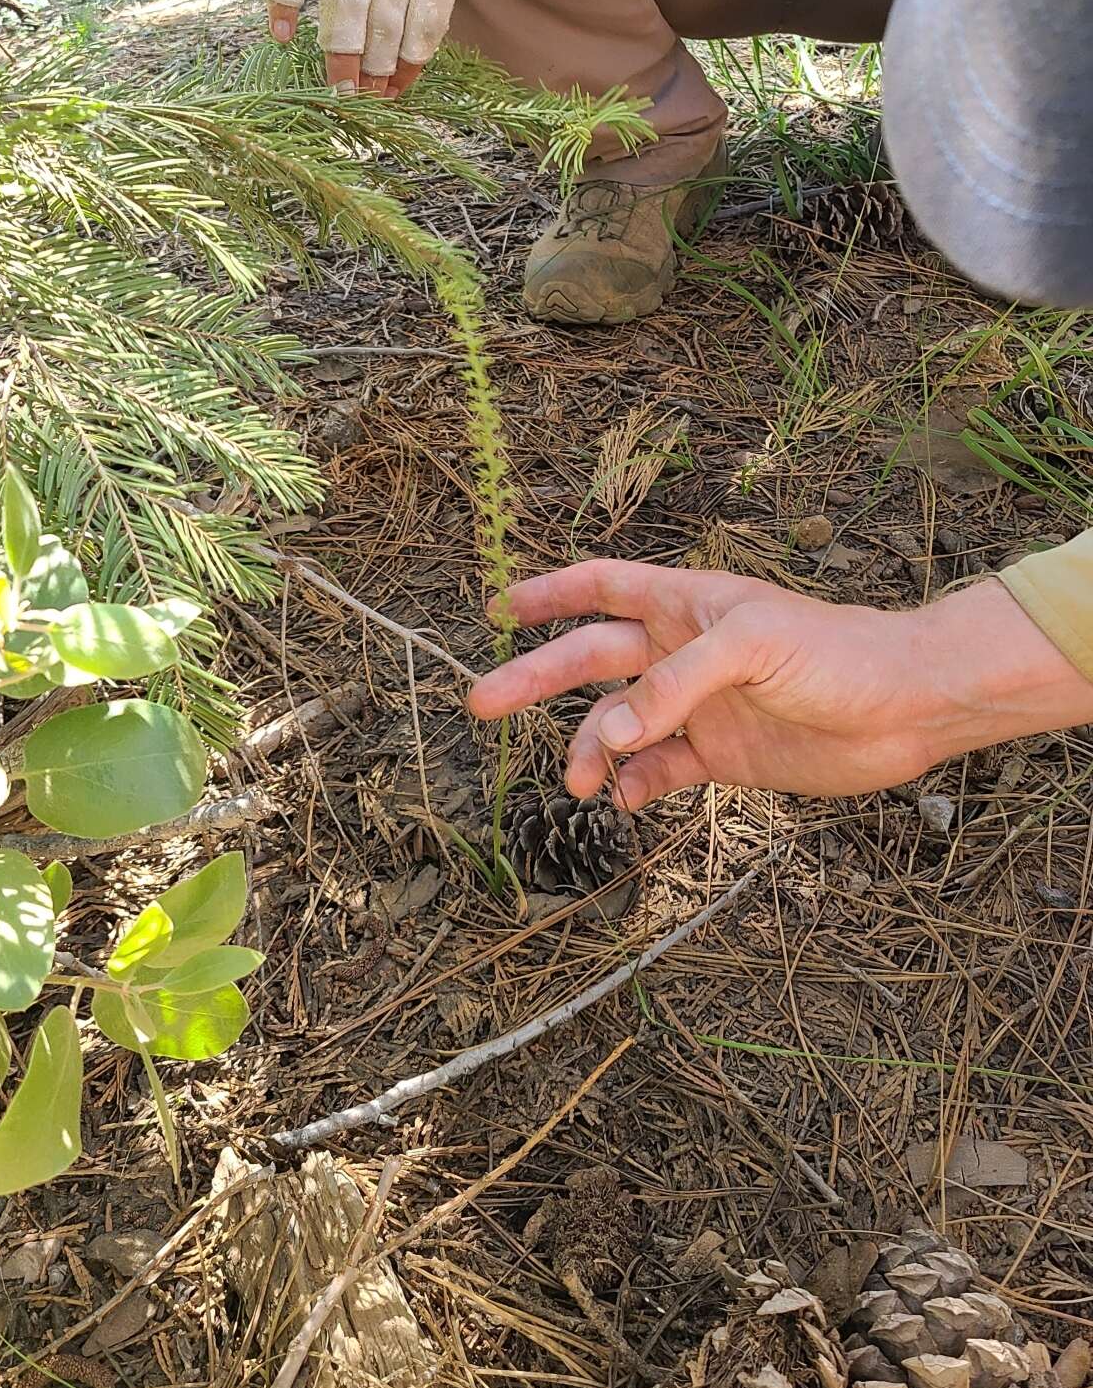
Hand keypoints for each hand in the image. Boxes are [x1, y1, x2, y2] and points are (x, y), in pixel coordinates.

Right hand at [266, 0, 467, 95]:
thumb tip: (414, 42)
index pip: (429, 16)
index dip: (411, 60)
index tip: (398, 88)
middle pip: (386, 18)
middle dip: (375, 67)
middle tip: (362, 97)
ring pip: (342, 4)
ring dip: (338, 54)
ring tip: (335, 86)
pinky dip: (284, 6)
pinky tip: (283, 35)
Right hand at [469, 562, 1092, 802]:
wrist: (906, 708)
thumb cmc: (836, 652)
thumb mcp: (752, 648)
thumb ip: (676, 685)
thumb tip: (612, 732)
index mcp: (687, 604)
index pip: (603, 586)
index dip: (551, 592)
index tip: (499, 606)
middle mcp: (683, 652)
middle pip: (590, 659)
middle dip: (536, 678)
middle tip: (482, 702)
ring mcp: (699, 706)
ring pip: (619, 725)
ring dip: (591, 748)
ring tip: (581, 782)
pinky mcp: (721, 756)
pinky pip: (658, 771)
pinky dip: (634, 786)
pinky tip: (626, 800)